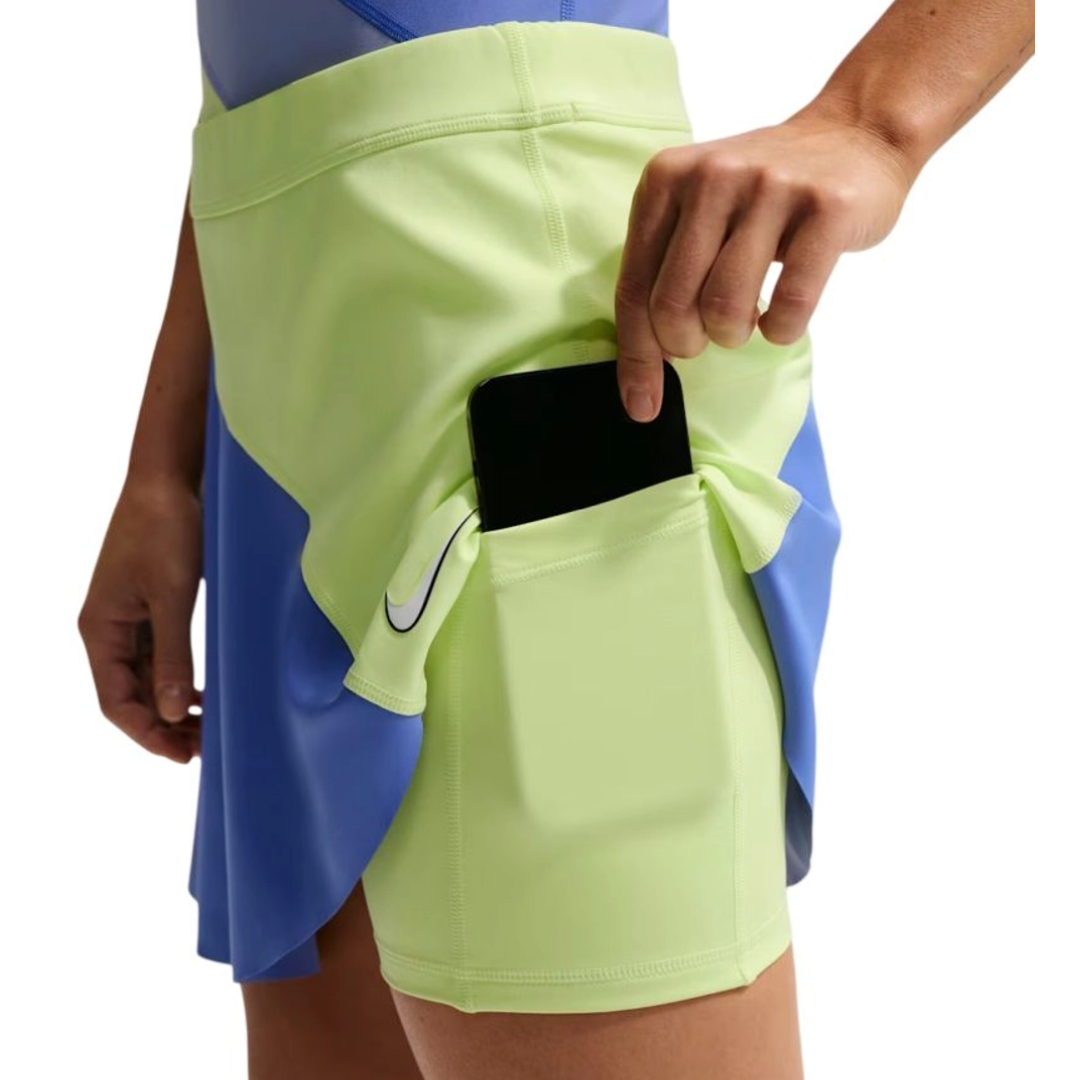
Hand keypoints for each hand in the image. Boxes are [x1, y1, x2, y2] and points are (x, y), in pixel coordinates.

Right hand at [78, 473, 202, 762]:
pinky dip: (176, 678)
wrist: (168, 480)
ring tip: (206, 726)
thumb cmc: (165, 531)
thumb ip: (171, 655)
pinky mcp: (149, 606)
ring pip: (144, 678)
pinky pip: (156, 656)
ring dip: (170, 704)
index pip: (115, 701)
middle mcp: (107, 629)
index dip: (147, 733)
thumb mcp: (171, 597)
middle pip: (129, 694)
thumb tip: (170, 712)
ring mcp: (127, 618)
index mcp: (100, 630)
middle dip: (162, 724)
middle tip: (204, 745)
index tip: (183, 754)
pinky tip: (200, 691)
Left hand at [614, 110, 913, 420]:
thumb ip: (665, 268)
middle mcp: (712, 177)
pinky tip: (783, 317)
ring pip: (726, 307)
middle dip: (687, 345)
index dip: (636, 357)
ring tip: (748, 321)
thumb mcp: (699, 209)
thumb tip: (643, 366)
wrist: (856, 133)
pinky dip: (783, 329)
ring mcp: (770, 188)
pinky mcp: (826, 208)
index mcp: (666, 180)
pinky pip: (790, 302)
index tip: (641, 405)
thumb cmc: (766, 193)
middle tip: (709, 338)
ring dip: (734, 336)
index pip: (634, 288)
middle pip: (674, 304)